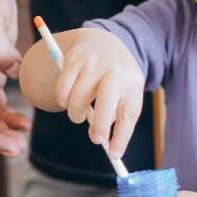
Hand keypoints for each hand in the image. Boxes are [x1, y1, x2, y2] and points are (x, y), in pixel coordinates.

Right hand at [55, 30, 144, 157]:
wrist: (104, 41)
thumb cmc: (115, 79)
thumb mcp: (125, 92)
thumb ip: (116, 116)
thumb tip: (106, 144)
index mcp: (132, 81)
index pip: (129, 112)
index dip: (122, 136)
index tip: (114, 154)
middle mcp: (115, 69)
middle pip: (108, 100)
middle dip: (101, 124)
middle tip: (96, 140)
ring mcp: (94, 62)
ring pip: (79, 98)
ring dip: (76, 115)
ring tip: (79, 115)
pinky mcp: (74, 58)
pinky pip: (63, 89)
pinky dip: (63, 101)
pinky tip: (68, 100)